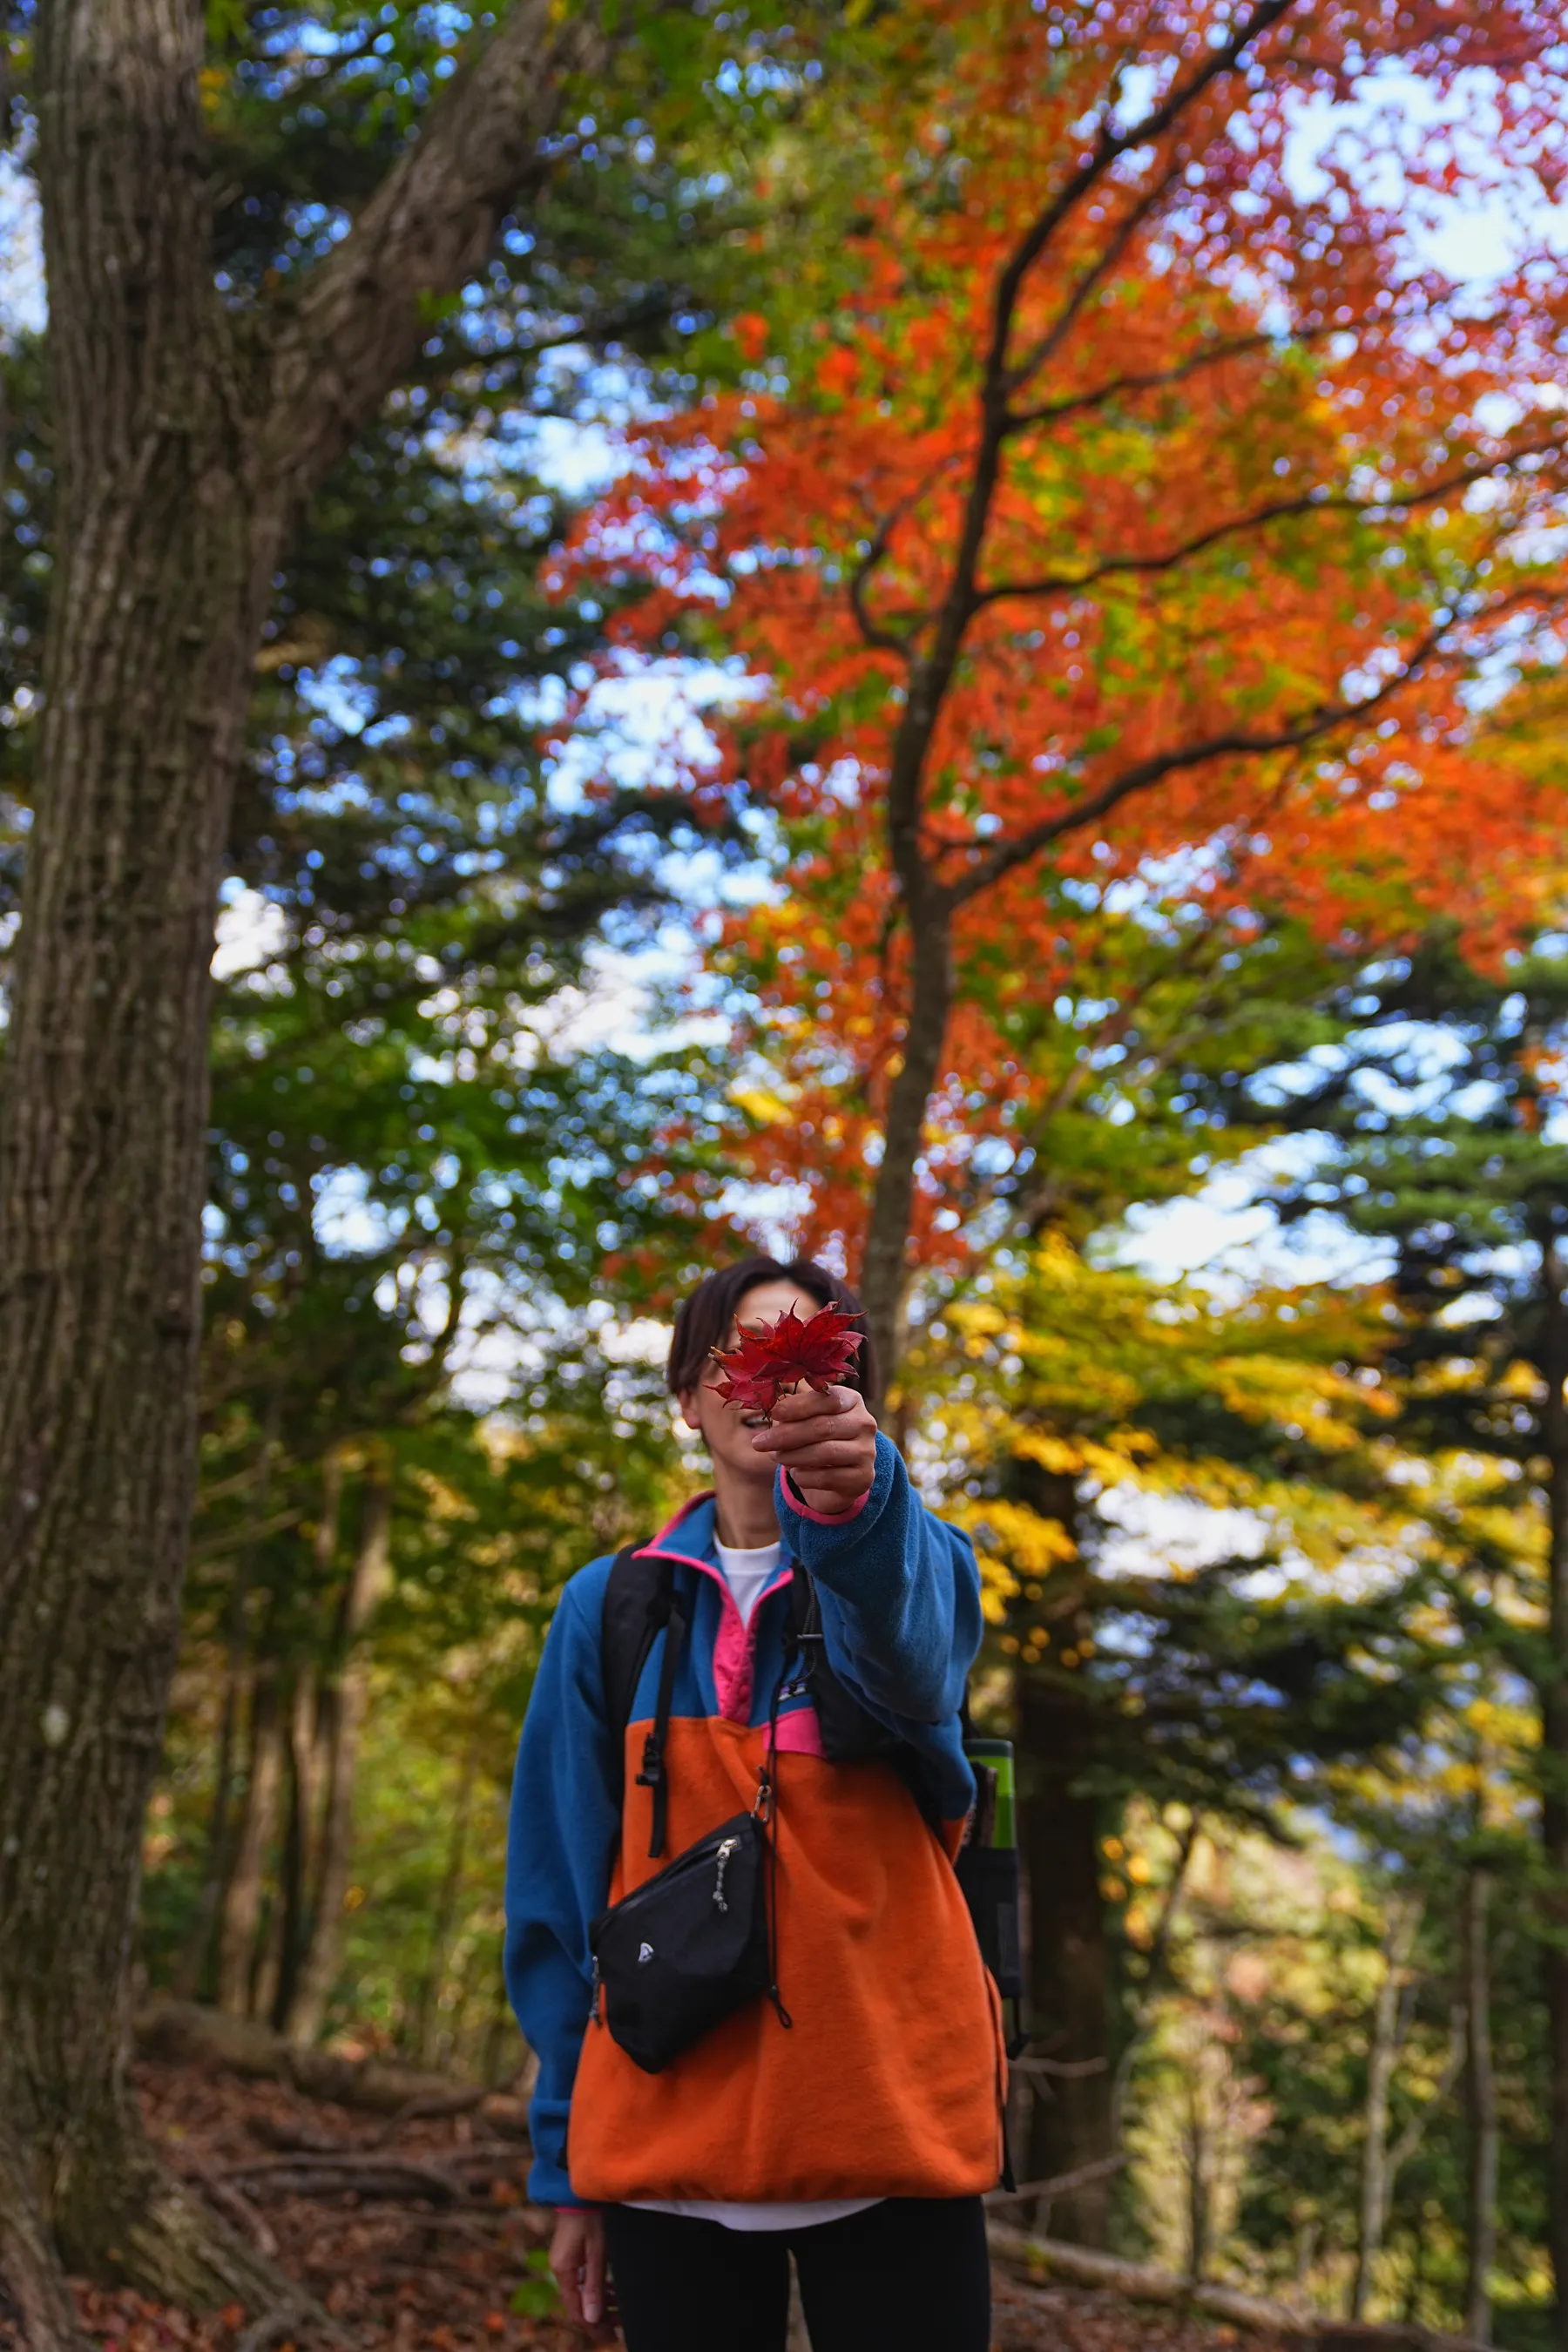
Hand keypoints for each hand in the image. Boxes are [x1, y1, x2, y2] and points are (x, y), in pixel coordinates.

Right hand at [549, 2205, 613, 2336]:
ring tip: (620, 2311)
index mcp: (563, 2271)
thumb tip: (592, 2318)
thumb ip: (595, 2285)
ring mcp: (565, 2261)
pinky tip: (612, 2291)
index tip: (611, 2337)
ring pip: (581, 2293)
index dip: (593, 2327)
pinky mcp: (571, 2254)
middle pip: (578, 2305)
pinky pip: (583, 2280)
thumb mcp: (597, 2252)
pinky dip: (597, 2289)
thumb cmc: (592, 2217)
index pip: (576, 2311)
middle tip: (618, 2329)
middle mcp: (561, 2269)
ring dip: (600, 2303)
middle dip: (598, 2318)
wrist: (579, 2190)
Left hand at [750, 1383, 877, 1515]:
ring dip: (793, 1456)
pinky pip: (827, 1477)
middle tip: (760, 1443)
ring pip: (825, 1452)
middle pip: (823, 1427)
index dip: (799, 1406)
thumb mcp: (807, 1419)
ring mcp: (867, 1452)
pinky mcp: (863, 1478)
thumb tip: (773, 1409)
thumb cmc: (817, 1437)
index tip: (774, 1413)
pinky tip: (794, 1473)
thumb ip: (793, 1412)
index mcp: (852, 1400)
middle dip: (787, 1435)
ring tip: (774, 1457)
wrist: (839, 1474)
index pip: (828, 1399)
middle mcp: (865, 1423)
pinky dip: (804, 1476)